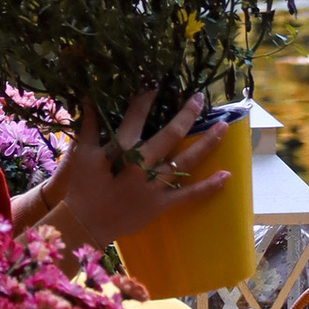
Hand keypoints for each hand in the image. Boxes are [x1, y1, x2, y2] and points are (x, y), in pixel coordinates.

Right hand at [18, 90, 231, 259]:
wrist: (86, 225)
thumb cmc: (82, 188)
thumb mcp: (82, 155)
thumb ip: (89, 125)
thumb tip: (89, 97)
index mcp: (121, 150)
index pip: (136, 117)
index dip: (146, 98)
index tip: (157, 83)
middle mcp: (142, 166)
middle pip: (170, 135)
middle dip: (186, 114)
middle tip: (200, 98)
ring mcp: (154, 186)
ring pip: (185, 162)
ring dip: (206, 143)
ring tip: (224, 127)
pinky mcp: (161, 204)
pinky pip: (188, 195)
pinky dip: (208, 186)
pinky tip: (226, 175)